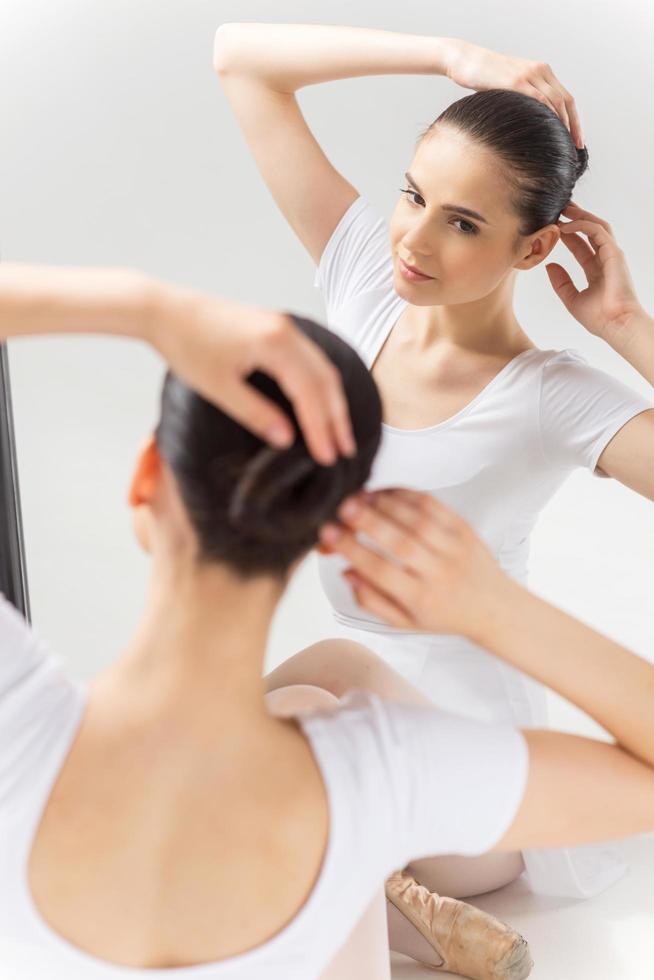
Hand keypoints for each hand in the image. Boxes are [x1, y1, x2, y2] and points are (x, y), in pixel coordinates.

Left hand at [149, 288, 355, 465]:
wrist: (162, 309)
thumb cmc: (186, 346)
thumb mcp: (219, 388)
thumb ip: (255, 414)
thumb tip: (287, 439)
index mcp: (275, 344)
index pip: (309, 392)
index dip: (320, 428)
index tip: (328, 457)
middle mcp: (286, 331)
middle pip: (325, 379)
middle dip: (336, 417)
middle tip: (345, 450)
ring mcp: (282, 326)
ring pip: (320, 367)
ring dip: (331, 401)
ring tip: (338, 432)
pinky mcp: (273, 327)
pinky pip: (308, 359)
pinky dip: (319, 384)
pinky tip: (320, 403)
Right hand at [318, 487, 509, 639]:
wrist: (494, 608)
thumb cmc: (445, 614)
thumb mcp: (404, 621)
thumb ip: (371, 600)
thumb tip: (346, 571)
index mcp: (421, 599)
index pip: (380, 571)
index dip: (351, 550)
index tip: (328, 536)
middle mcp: (439, 573)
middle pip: (400, 542)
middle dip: (368, 522)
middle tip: (342, 509)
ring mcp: (454, 548)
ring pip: (417, 520)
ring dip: (385, 504)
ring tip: (359, 497)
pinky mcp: (464, 528)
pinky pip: (434, 505)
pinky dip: (407, 494)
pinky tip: (385, 493)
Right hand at [445, 40, 583, 147]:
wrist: (465, 60)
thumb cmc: (482, 76)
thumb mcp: (508, 87)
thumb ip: (522, 99)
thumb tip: (527, 124)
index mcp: (540, 71)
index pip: (565, 97)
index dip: (574, 119)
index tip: (576, 138)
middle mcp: (539, 70)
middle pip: (566, 100)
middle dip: (574, 125)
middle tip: (577, 146)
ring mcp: (529, 74)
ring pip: (556, 101)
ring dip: (564, 123)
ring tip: (566, 143)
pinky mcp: (516, 81)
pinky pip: (539, 99)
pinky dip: (548, 115)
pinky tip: (551, 130)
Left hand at [547, 203, 644, 345]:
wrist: (616, 325)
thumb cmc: (600, 318)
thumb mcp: (572, 299)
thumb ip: (561, 282)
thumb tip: (549, 265)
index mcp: (598, 271)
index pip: (582, 246)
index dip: (568, 236)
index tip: (553, 228)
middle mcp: (606, 260)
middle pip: (591, 232)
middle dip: (576, 218)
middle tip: (560, 209)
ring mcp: (611, 255)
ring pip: (596, 226)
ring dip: (580, 216)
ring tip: (564, 208)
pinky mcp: (614, 253)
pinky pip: (597, 232)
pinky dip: (582, 225)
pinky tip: (566, 227)